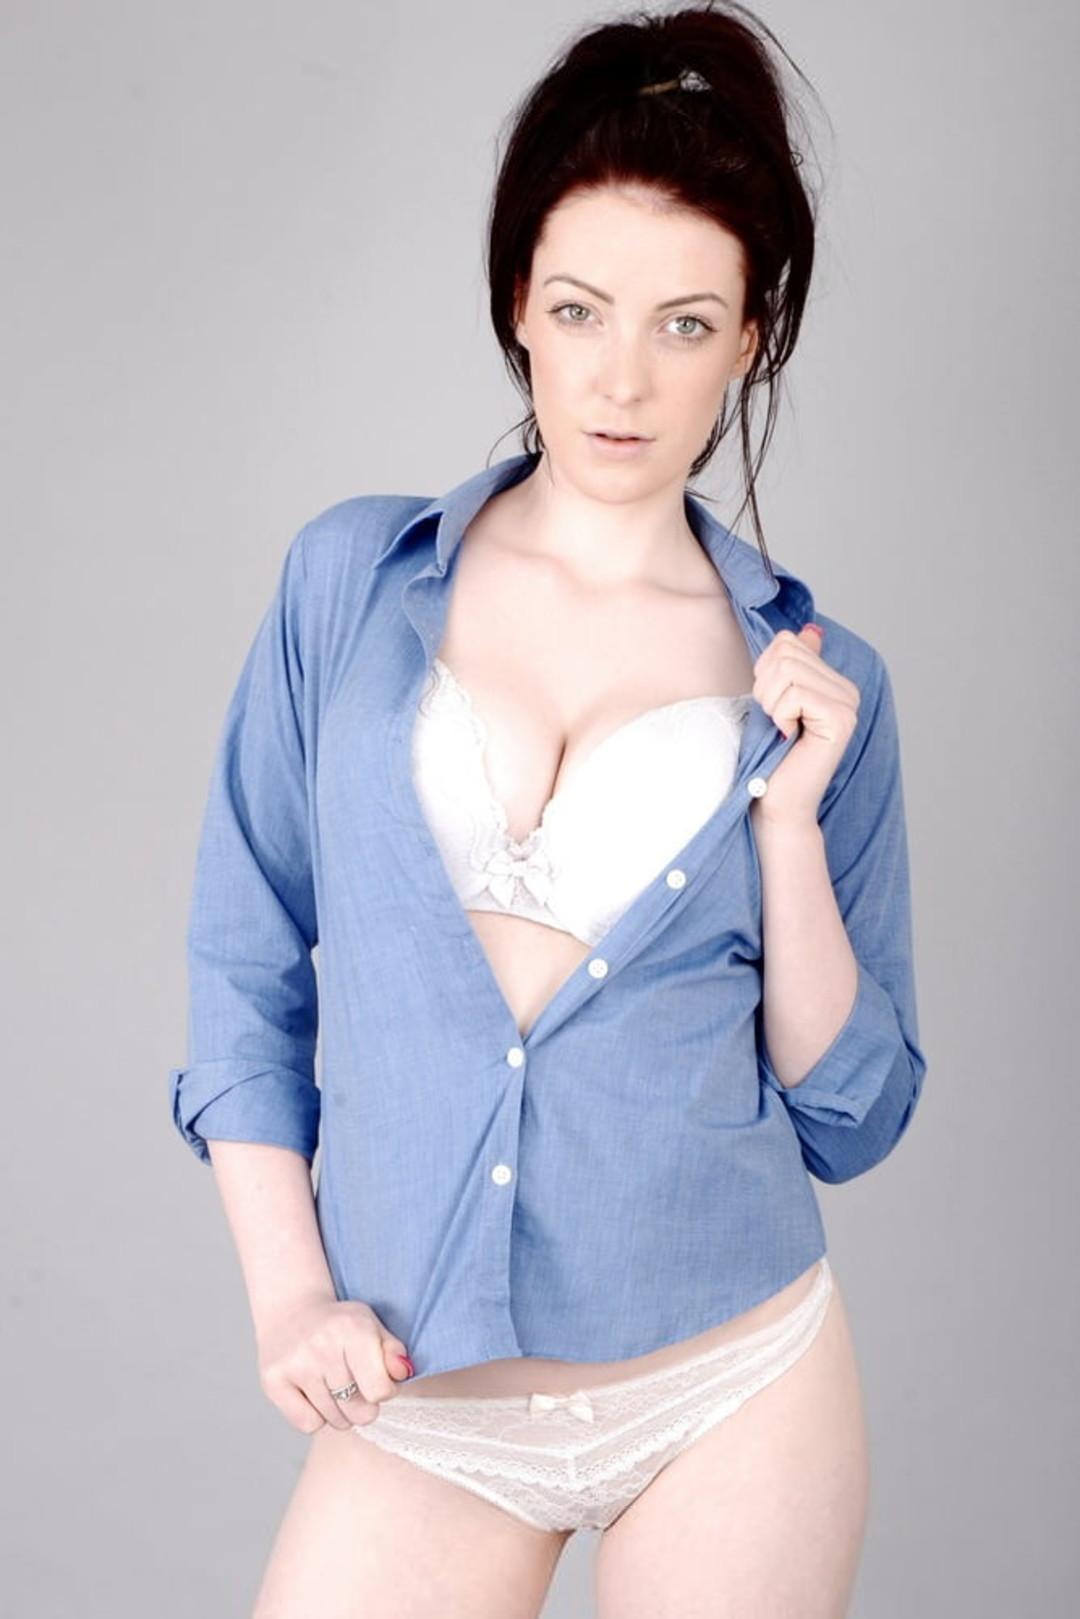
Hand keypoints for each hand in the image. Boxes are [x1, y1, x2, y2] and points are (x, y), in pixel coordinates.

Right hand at [254, 1289, 414, 1433]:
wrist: (291, 1311)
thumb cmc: (339, 1325)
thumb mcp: (372, 1326)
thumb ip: (393, 1351)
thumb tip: (403, 1372)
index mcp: (353, 1329)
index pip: (380, 1390)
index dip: (385, 1391)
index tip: (378, 1380)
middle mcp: (323, 1346)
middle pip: (359, 1411)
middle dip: (364, 1406)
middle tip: (356, 1387)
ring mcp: (296, 1365)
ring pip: (335, 1420)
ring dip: (340, 1412)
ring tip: (333, 1386)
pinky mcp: (273, 1381)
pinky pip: (309, 1424)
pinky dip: (316, 1417)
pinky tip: (314, 1394)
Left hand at [750, 624, 859, 825]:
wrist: (776, 802)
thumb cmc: (769, 756)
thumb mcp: (774, 699)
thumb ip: (793, 664)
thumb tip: (812, 630)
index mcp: (833, 681)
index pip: (788, 642)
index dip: (764, 671)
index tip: (772, 706)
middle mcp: (847, 689)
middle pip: (786, 652)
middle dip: (765, 687)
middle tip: (776, 721)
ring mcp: (848, 704)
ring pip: (788, 670)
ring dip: (771, 703)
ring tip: (782, 729)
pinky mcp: (841, 720)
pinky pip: (796, 693)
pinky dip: (781, 715)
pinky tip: (789, 737)